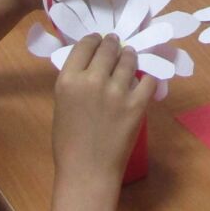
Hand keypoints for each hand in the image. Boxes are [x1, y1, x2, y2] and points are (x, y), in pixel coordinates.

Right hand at [52, 34, 156, 184]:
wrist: (87, 171)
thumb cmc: (68, 144)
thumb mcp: (62, 104)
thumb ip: (75, 82)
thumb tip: (91, 66)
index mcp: (68, 80)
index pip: (84, 46)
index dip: (93, 39)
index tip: (98, 39)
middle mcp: (92, 80)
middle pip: (108, 48)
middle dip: (113, 44)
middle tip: (116, 43)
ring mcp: (117, 91)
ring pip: (128, 60)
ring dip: (129, 55)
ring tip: (130, 55)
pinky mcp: (137, 104)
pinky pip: (148, 80)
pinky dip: (147, 77)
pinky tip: (145, 77)